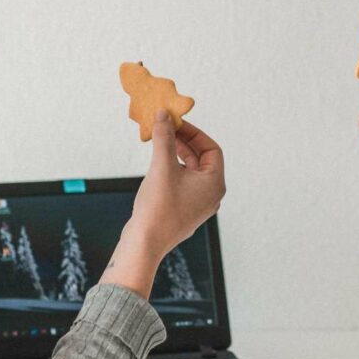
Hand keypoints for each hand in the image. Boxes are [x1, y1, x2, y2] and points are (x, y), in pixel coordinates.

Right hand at [127, 111, 225, 255]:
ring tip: (159, 144)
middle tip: (165, 129)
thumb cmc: (158, 207)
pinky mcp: (184, 211)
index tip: (176, 123)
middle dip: (184, 142)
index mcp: (215, 184)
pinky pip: (183, 184)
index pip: (212, 149)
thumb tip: (163, 114)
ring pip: (191, 172)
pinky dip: (173, 170)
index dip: (194, 133)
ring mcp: (198, 205)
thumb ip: (165, 138)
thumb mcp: (162, 166)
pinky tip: (157, 166)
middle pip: (202, 159)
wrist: (144, 243)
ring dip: (177, 155)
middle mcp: (211, 195)